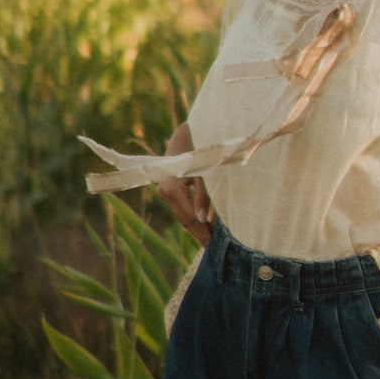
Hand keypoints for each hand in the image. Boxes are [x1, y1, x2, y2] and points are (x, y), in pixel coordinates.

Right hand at [157, 123, 213, 245]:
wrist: (188, 131)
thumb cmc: (201, 147)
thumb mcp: (206, 171)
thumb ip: (204, 196)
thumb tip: (201, 219)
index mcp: (172, 187)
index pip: (189, 219)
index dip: (202, 233)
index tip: (214, 247)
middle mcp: (164, 190)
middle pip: (184, 219)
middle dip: (200, 233)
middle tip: (215, 248)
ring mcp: (164, 190)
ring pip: (182, 214)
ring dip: (197, 226)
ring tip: (213, 238)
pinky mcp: (168, 188)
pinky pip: (181, 206)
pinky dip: (193, 216)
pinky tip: (206, 224)